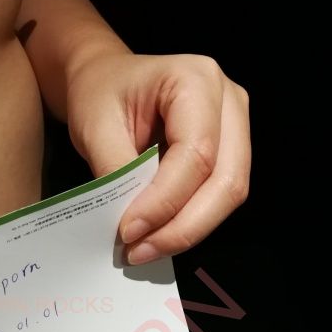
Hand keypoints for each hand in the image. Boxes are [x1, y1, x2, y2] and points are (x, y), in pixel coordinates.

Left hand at [66, 51, 250, 262]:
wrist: (105, 79)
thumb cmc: (99, 92)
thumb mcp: (94, 125)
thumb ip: (115, 169)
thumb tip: (133, 223)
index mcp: (196, 79)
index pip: (195, 153)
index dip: (165, 200)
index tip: (127, 231)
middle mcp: (229, 99)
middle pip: (226, 179)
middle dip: (183, 226)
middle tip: (139, 252)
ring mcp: (236, 125)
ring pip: (229, 194)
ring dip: (187, 229)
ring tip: (143, 249)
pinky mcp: (230, 150)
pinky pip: (218, 195)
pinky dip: (189, 221)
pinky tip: (156, 236)